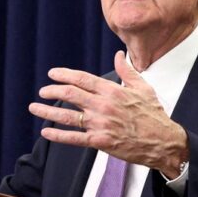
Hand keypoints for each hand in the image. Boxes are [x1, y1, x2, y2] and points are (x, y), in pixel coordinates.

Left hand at [28, 51, 188, 177]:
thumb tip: (118, 55)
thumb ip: (127, 71)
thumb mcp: (143, 88)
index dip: (64, 75)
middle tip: (43, 91)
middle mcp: (104, 105)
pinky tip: (46, 131)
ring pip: (68, 116)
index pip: (82, 79)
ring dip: (47, 111)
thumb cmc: (154, 114)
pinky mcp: (100, 142)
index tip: (52, 74)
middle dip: (53, 91)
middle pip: (71, 95)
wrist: (163, 141)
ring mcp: (101, 124)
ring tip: (34, 107)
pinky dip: (58, 135)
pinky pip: (74, 138)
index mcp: (113, 91)